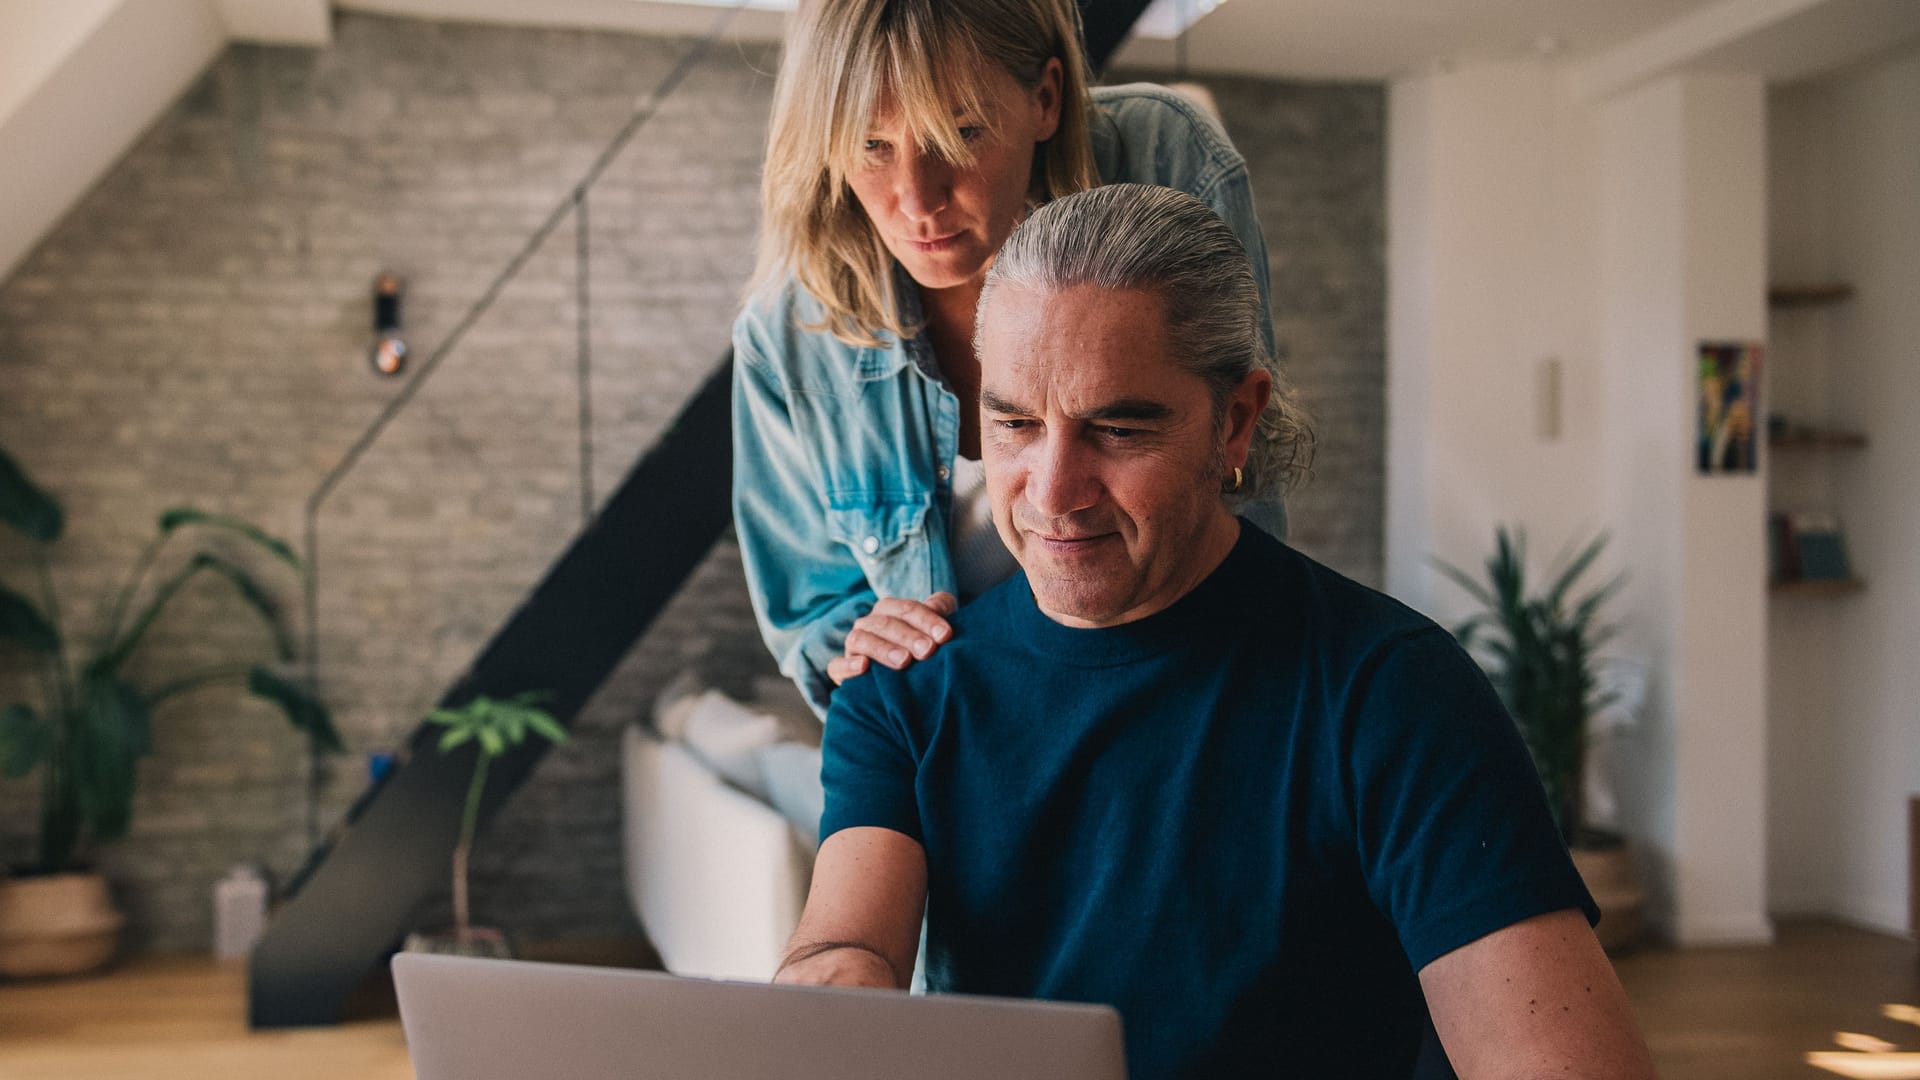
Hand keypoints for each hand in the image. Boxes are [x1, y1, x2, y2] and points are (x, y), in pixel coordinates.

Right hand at [827, 592, 957, 685]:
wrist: (898, 684)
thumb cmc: (919, 648)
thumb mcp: (932, 628)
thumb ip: (940, 609)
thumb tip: (940, 604)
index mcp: (889, 610)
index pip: (906, 609)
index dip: (927, 619)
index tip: (946, 635)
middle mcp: (868, 624)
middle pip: (885, 624)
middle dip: (908, 636)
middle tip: (928, 650)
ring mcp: (853, 647)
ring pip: (861, 640)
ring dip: (883, 649)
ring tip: (904, 661)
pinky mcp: (841, 670)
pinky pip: (837, 665)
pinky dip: (848, 665)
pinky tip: (863, 667)